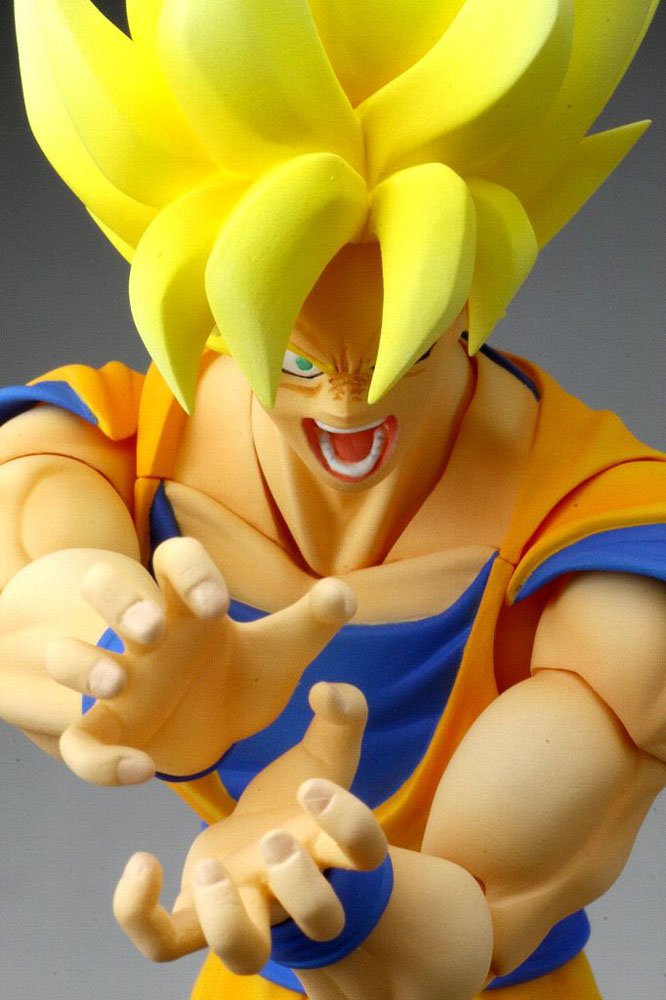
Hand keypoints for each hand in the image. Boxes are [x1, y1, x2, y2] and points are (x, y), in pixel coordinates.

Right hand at [0, 538, 354, 784]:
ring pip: (69, 655)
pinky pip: (78, 742)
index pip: (175, 560)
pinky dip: (98, 759)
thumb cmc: (241, 674)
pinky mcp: (106, 733)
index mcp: (187, 605)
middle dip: (119, 602)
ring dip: (83, 664)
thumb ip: (313, 621)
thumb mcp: (282, 651)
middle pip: (104, 587)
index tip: (216, 604)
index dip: (189, 572)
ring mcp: (116, 682)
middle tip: (151, 630)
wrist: (212, 730)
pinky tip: (140, 769)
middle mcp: (144, 636)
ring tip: (118, 683)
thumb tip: (343, 592)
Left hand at [113, 683, 386, 970]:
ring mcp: (243, 911)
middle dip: (301, 883)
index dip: (349, 824)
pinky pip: (165, 942)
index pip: (366, 854)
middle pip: (323, 919)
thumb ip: (341, 714)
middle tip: (272, 838)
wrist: (262, 847)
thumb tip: (327, 689)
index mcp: (330, 847)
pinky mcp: (192, 918)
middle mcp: (293, 892)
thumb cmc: (300, 804)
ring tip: (211, 865)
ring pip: (246, 954)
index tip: (311, 785)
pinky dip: (141, 914)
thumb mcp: (324, 755)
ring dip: (229, 920)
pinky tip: (143, 863)